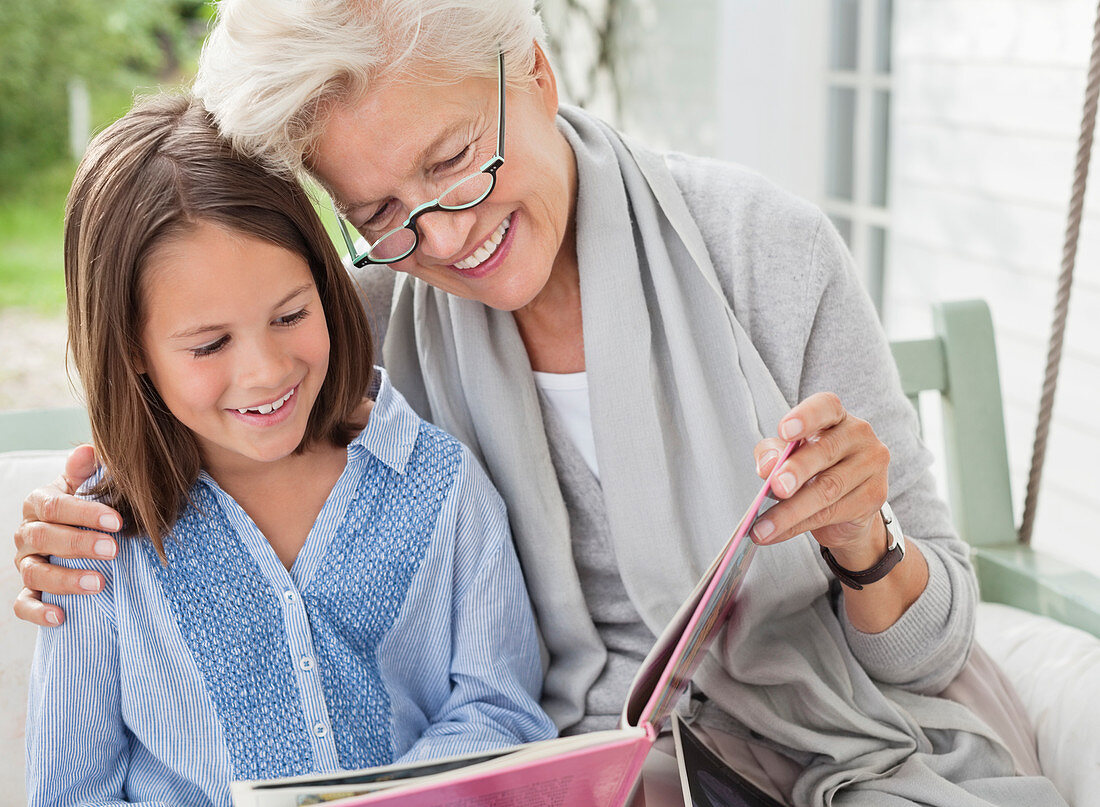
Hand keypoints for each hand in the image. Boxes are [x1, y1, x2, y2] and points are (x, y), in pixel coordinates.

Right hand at [13, 444, 120, 626]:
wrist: (70, 532)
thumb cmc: (82, 507)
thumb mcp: (83, 486)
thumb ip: (84, 471)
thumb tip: (89, 450)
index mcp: (38, 504)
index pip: (55, 506)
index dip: (85, 514)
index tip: (117, 522)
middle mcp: (26, 534)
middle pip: (44, 538)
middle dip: (79, 544)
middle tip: (113, 550)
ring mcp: (25, 563)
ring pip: (34, 572)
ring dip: (64, 579)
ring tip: (98, 584)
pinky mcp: (27, 591)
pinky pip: (22, 604)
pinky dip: (38, 612)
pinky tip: (60, 616)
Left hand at [750, 392, 890, 570]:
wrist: (845, 507)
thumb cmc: (812, 470)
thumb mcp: (787, 456)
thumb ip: (773, 454)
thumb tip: (767, 466)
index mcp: (836, 417)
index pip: (825, 407)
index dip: (806, 417)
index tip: (784, 431)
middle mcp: (859, 435)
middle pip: (826, 451)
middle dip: (796, 471)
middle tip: (775, 487)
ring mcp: (872, 466)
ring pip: (827, 489)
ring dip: (790, 511)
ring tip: (761, 527)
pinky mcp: (874, 497)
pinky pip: (831, 513)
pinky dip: (797, 526)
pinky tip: (775, 534)